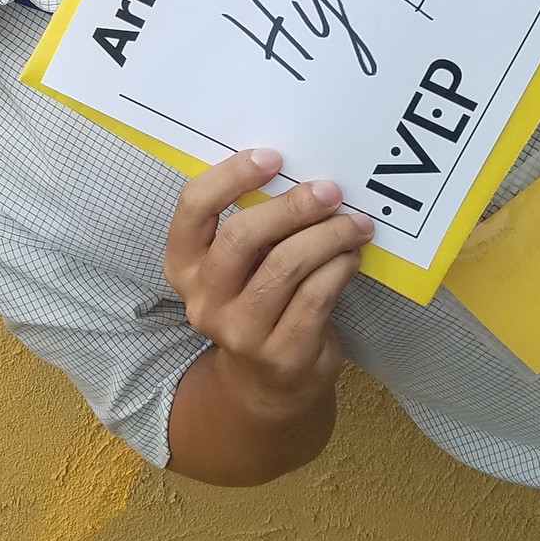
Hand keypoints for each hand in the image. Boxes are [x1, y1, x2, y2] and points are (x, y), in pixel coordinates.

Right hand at [164, 148, 374, 420]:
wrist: (266, 384)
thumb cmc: (257, 301)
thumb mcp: (239, 266)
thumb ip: (254, 225)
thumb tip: (302, 172)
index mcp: (184, 265)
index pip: (193, 208)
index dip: (231, 176)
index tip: (273, 157)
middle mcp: (204, 299)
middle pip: (241, 237)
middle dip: (291, 207)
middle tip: (329, 190)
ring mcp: (240, 331)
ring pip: (285, 265)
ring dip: (327, 235)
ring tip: (355, 223)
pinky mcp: (282, 353)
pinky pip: (315, 296)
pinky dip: (339, 268)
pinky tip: (351, 256)